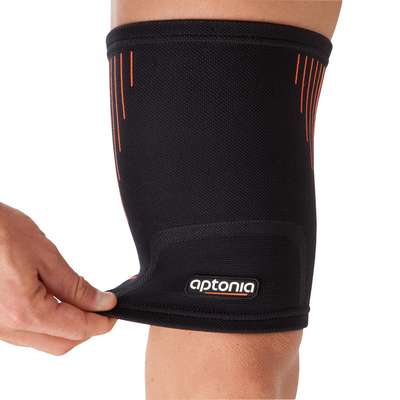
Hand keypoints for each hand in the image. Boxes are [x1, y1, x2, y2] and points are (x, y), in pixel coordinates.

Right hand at [0, 203, 116, 354]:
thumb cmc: (1, 233)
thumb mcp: (47, 257)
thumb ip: (76, 287)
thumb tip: (102, 302)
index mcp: (25, 312)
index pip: (77, 329)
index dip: (102, 322)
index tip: (114, 312)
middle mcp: (7, 327)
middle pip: (61, 344)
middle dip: (87, 328)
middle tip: (102, 307)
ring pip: (44, 341)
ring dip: (67, 327)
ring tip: (81, 302)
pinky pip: (27, 333)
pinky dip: (48, 323)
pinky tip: (56, 303)